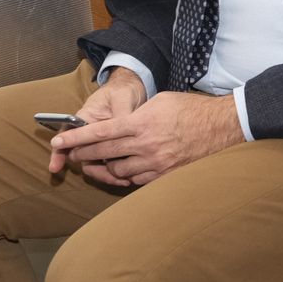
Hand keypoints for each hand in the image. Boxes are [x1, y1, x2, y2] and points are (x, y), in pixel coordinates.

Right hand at [48, 68, 145, 183]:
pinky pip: (111, 162)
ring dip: (106, 173)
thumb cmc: (122, 92)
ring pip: (97, 162)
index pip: (67, 136)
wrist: (134, 89)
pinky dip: (117, 171)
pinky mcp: (115, 146)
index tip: (54, 167)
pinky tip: (129, 178)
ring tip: (122, 180)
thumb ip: (120, 115)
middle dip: (92, 170)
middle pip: (83, 155)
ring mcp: (102, 141)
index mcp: (85, 119)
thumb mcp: (121, 99)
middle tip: (108, 178)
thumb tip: (122, 131)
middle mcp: (90, 133)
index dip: (59, 152)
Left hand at [51, 91, 243, 186]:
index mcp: (141, 123)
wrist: (224, 127)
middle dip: (82, 154)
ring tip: (99, 163)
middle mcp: (145, 145)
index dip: (75, 138)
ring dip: (105, 167)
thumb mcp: (162, 100)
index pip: (99, 132)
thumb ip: (137, 113)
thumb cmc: (194, 109)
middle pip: (102, 154)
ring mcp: (155, 163)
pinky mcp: (165, 175)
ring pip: (117, 171)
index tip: (58, 141)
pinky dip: (125, 175)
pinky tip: (124, 169)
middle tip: (72, 154)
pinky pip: (135, 180)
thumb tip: (120, 125)